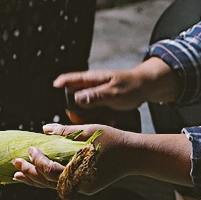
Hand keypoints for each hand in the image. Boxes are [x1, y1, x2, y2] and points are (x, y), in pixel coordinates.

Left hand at [13, 122, 194, 193]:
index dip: (37, 160)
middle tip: (15, 162)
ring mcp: (83, 188)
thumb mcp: (90, 131)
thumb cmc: (114, 140)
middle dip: (29, 172)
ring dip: (35, 180)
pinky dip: (47, 181)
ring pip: (52, 187)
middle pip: (48, 182)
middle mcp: (80, 185)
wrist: (136, 155)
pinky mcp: (85, 187)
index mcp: (80, 172)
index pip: (50, 170)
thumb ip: (66, 132)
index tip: (31, 149)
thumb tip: (44, 128)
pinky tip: (37, 176)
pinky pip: (61, 185)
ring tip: (18, 174)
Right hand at [54, 56, 177, 111]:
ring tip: (104, 120)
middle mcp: (91, 85)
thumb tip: (77, 98)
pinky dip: (98, 117)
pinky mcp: (101, 100)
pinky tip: (109, 120)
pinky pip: (94, 110)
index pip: (71, 79)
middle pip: (72, 96)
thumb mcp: (114, 93)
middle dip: (75, 109)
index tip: (54, 90)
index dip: (60, 84)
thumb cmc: (131, 87)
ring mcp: (96, 92)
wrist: (146, 87)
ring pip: (83, 105)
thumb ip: (96, 96)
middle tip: (82, 119)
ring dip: (89, 116)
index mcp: (92, 78)